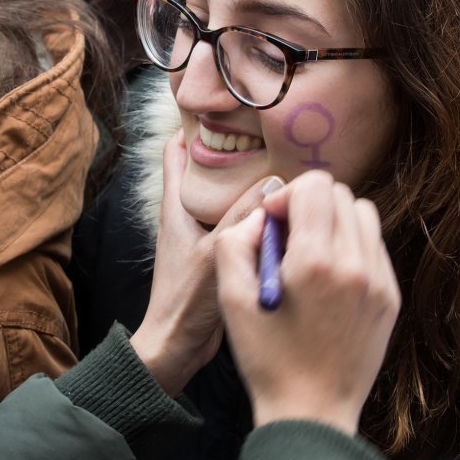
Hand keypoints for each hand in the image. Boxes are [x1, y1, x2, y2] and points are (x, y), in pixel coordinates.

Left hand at [130, 130, 276, 396]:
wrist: (175, 347)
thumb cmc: (186, 302)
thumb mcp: (217, 254)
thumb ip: (243, 218)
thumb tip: (276, 181)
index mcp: (176, 208)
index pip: (176, 152)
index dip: (193, 128)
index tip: (221, 112)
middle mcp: (187, 216)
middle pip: (207, 172)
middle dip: (233, 154)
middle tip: (267, 138)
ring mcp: (202, 237)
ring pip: (225, 198)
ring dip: (248, 187)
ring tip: (284, 170)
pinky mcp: (217, 257)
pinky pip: (238, 225)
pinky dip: (255, 216)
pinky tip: (282, 217)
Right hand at [215, 170, 399, 434]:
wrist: (311, 412)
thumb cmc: (266, 359)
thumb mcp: (230, 299)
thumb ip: (236, 242)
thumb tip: (261, 217)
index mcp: (315, 261)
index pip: (316, 185)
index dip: (287, 196)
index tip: (273, 223)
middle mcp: (355, 265)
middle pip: (341, 195)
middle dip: (309, 206)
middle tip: (287, 240)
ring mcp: (379, 282)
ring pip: (364, 216)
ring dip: (334, 222)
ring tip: (310, 255)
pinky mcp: (390, 298)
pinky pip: (375, 248)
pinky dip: (352, 247)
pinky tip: (329, 278)